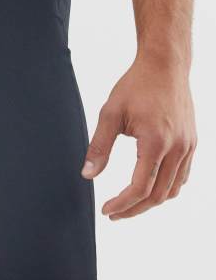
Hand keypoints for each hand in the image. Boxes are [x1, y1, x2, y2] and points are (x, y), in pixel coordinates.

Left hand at [81, 56, 196, 219]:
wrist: (165, 65)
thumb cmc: (135, 86)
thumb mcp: (110, 114)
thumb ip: (99, 147)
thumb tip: (87, 175)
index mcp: (155, 142)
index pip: (140, 188)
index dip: (122, 204)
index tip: (106, 210)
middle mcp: (177, 148)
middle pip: (158, 195)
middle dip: (134, 209)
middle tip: (114, 213)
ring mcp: (188, 146)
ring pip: (172, 189)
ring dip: (151, 202)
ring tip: (129, 204)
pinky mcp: (192, 142)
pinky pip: (182, 176)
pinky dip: (166, 188)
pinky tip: (149, 187)